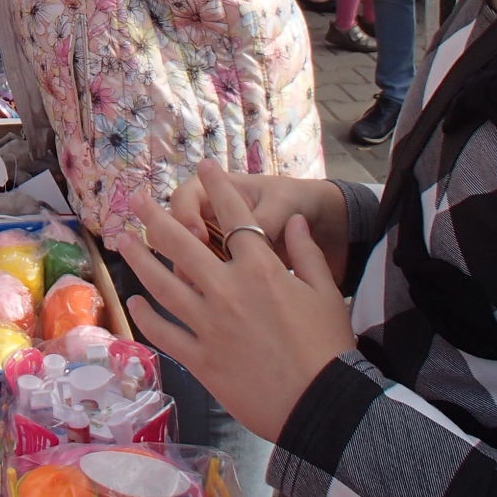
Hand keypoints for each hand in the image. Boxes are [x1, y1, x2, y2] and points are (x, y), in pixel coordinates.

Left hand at [121, 166, 355, 442]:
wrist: (321, 405)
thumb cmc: (329, 347)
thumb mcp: (327, 293)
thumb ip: (306, 253)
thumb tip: (293, 221)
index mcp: (261, 270)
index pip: (234, 216)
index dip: (218, 188)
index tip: (203, 166)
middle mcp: (228, 290)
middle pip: (183, 244)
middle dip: (156, 217)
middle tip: (135, 199)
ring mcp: (209, 325)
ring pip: (163, 285)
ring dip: (140, 261)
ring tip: (123, 242)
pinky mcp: (200, 358)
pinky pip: (165, 333)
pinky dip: (147, 317)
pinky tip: (134, 303)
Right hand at [168, 163, 351, 283]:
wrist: (323, 224)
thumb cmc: (298, 203)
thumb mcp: (285, 204)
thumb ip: (266, 217)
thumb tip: (254, 234)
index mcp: (221, 191)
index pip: (187, 197)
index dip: (185, 214)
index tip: (199, 235)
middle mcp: (212, 215)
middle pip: (173, 228)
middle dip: (172, 248)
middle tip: (187, 271)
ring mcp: (216, 242)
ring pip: (183, 257)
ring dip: (183, 272)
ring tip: (195, 293)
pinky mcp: (225, 267)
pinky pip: (203, 277)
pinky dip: (201, 289)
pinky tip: (209, 304)